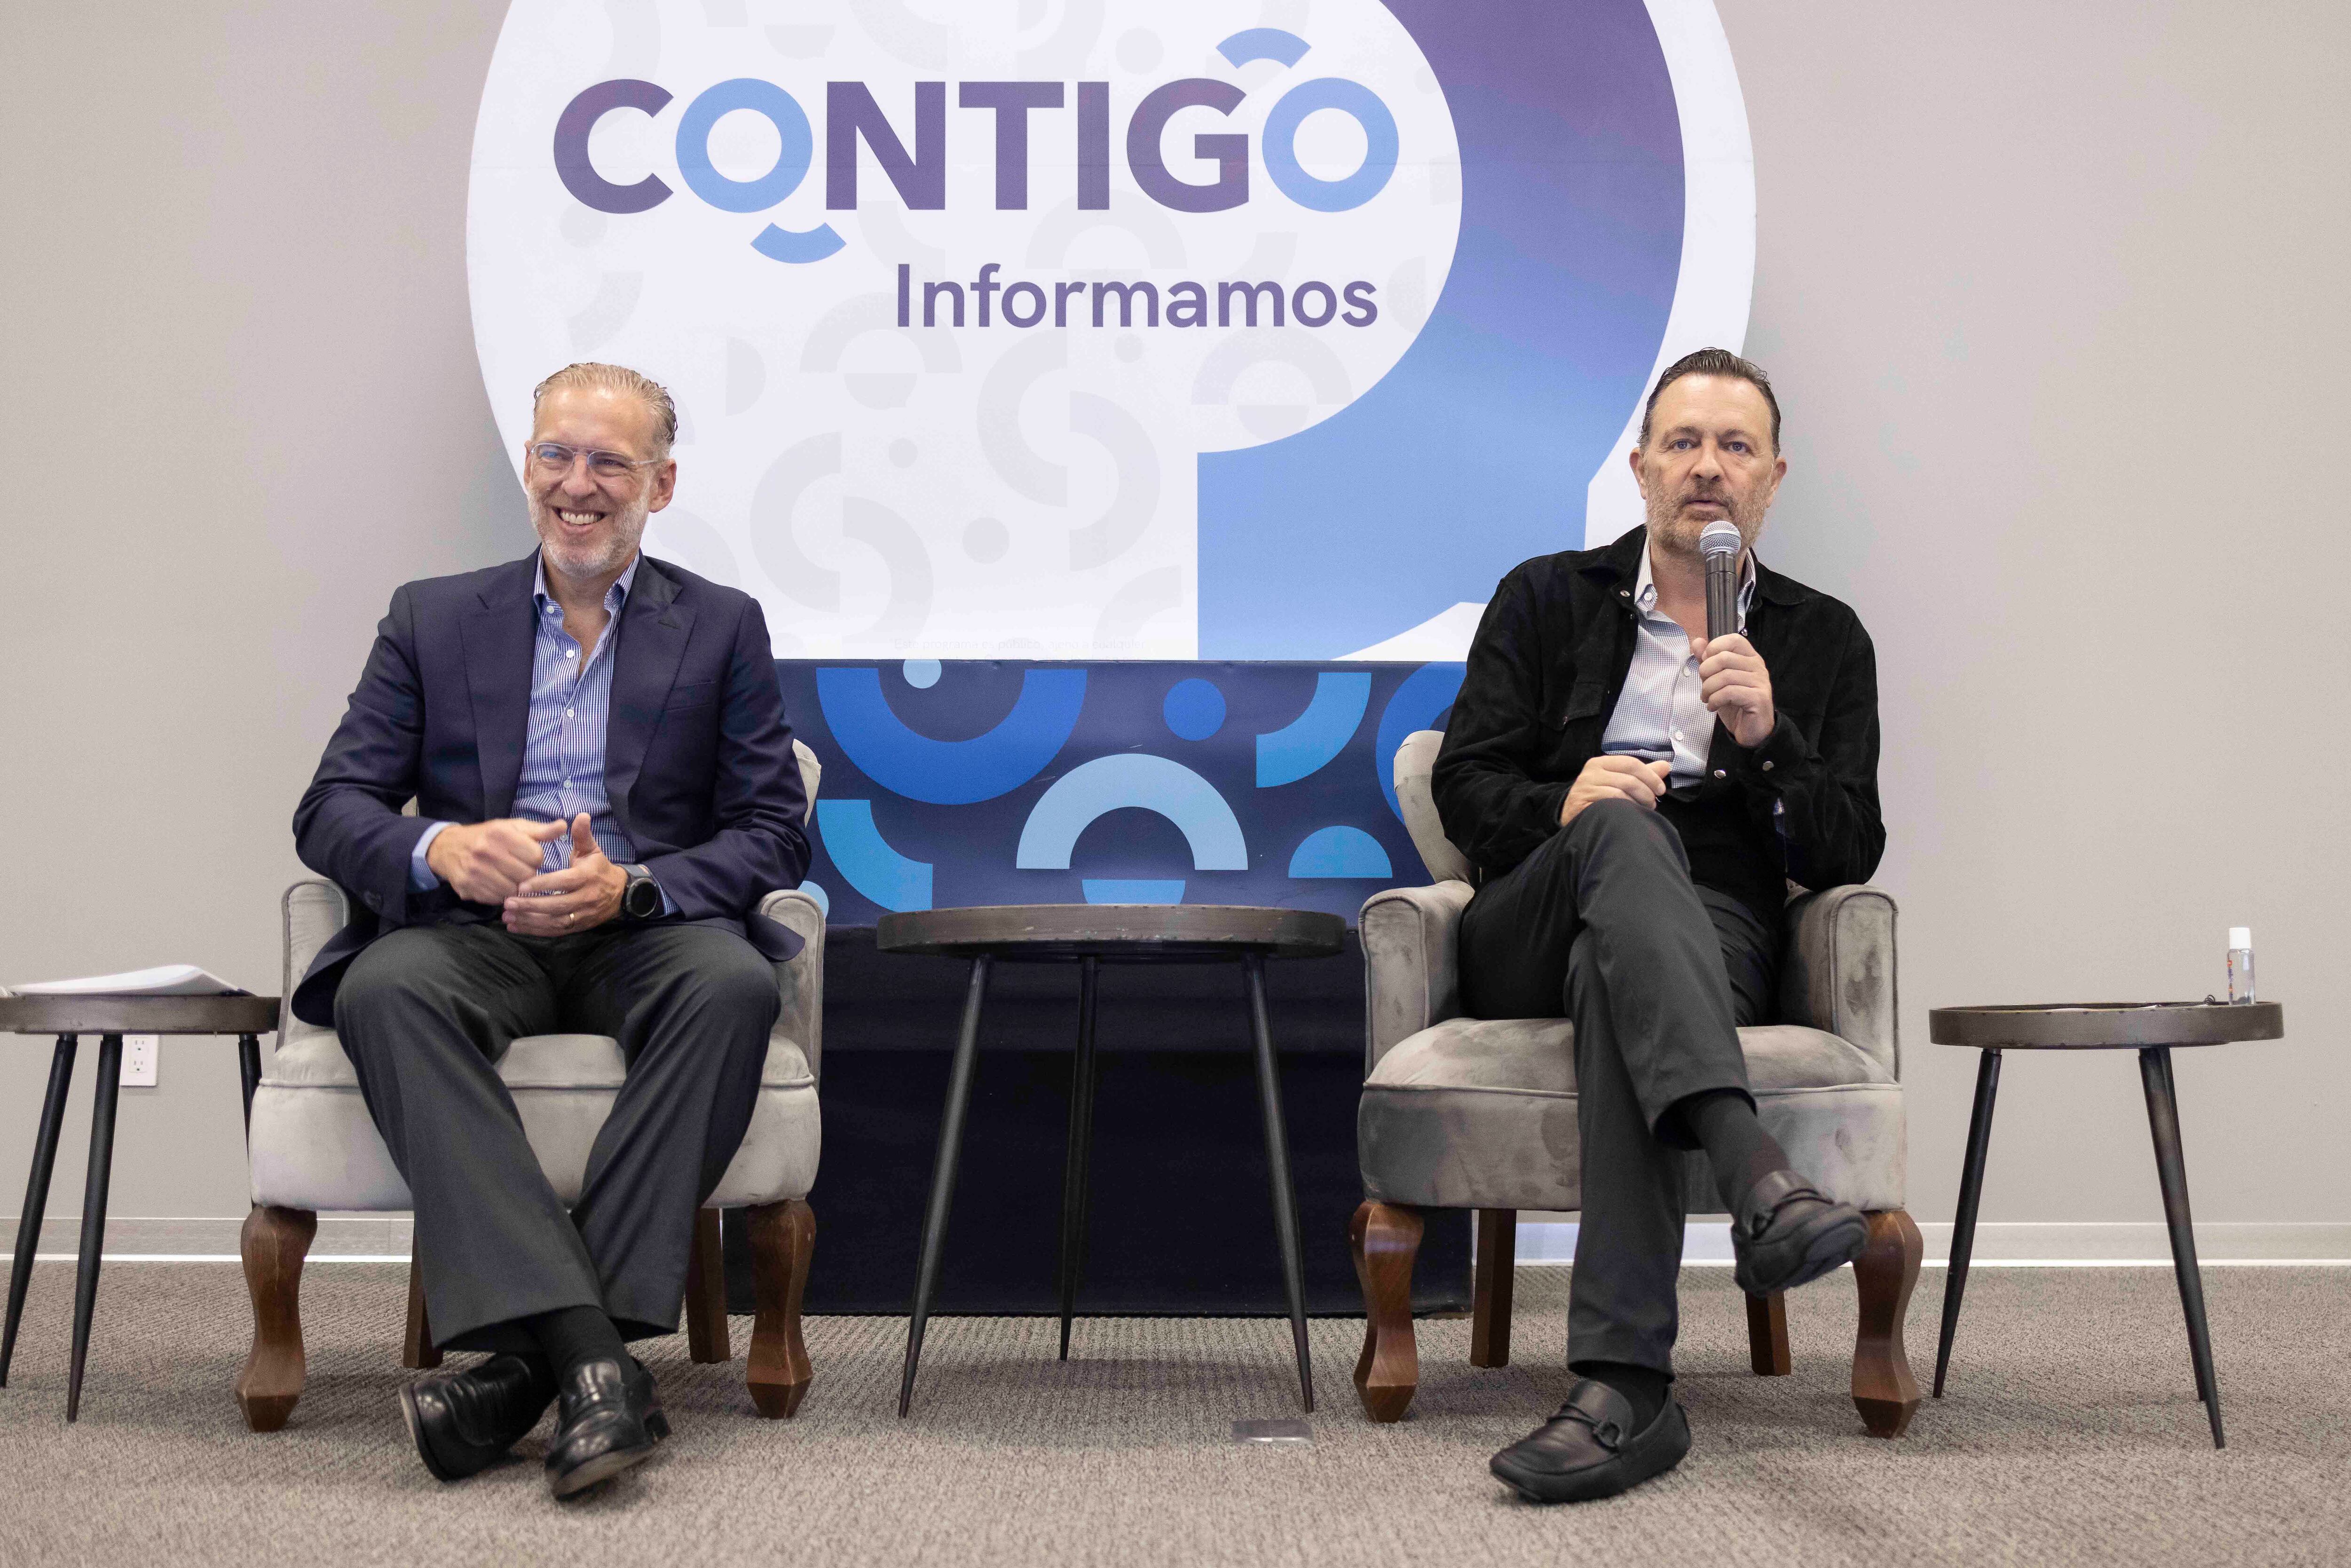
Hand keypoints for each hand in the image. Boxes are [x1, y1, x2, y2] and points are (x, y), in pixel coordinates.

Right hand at [425, 816, 569, 903]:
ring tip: (508, 876)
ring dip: (515, 887)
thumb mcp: (513, 827)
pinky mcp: (467, 887)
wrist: (448, 848)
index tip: (527, 856)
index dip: (536, 859)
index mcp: (500, 834)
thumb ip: (540, 830)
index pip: (536, 857)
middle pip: (526, 876)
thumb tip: (563, 826)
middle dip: (527, 874)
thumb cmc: (489, 836)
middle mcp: (486, 852)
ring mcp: (475, 871)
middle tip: (518, 868)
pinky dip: (500, 894)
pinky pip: (496, 899)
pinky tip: (495, 884)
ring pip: (512, 891)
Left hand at [505, 815, 626, 935]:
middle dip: (531, 905)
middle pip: (557, 905)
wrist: (620, 895)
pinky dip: (535, 931)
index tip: (521, 884)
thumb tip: (581, 815)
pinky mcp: (577, 927)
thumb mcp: (593, 850)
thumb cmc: (599, 869)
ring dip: (530, 920)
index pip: (564, 882)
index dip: (543, 884)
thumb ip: (582, 834)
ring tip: (508, 915)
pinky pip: (555, 931)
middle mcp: (585, 898)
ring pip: (554, 921)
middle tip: (508, 902)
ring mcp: (581, 915)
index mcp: (587, 877)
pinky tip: (515, 926)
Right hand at [1560, 755, 1673, 824]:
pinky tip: (1630, 814)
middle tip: (1653, 804)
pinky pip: (1611, 802)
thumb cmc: (1599, 797)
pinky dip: (1626, 808)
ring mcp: (1586, 786)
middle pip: (1629, 778)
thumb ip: (1642, 774)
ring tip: (1643, 811)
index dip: (1650, 776)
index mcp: (1601, 762)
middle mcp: (1591, 771)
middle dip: (1646, 792)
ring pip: (1622, 791)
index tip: (1661, 790)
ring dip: (1638, 803)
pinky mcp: (1583, 801)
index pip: (1631, 763)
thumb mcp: (1619, 781)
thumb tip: (1666, 765)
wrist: (1570, 814)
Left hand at [1694, 632, 1775, 748]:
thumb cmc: (1735, 704)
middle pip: (1724, 658)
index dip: (1714, 648)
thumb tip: (1697, 642)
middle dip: (1705, 673)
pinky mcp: (1758, 698)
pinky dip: (1715, 700)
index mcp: (1749, 658)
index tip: (1706, 664)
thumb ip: (1708, 661)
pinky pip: (1729, 692)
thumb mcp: (1717, 680)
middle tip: (1704, 687)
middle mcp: (1758, 666)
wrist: (1750, 731)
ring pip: (1724, 676)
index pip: (1733, 639)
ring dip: (1708, 689)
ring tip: (1707, 699)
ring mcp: (1760, 682)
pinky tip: (1713, 707)